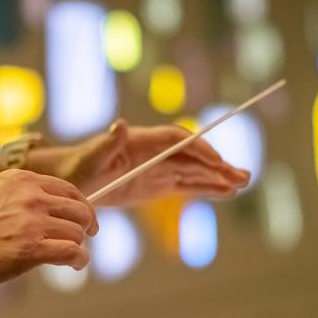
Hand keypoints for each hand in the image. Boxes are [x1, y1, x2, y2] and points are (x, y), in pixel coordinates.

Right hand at [0, 169, 97, 289]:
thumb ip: (19, 197)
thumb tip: (42, 210)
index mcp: (21, 180)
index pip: (68, 189)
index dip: (81, 206)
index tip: (83, 220)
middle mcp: (30, 196)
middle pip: (80, 210)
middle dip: (86, 226)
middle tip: (83, 239)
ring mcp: (31, 221)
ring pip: (77, 232)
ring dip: (78, 247)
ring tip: (71, 258)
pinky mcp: (30, 248)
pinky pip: (72, 252)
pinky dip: (79, 260)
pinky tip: (74, 265)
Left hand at [52, 120, 250, 205]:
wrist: (72, 182)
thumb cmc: (77, 168)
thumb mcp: (90, 158)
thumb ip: (106, 143)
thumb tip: (119, 124)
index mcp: (141, 141)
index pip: (176, 141)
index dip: (198, 149)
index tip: (216, 161)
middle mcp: (155, 153)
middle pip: (192, 156)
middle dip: (218, 165)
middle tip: (243, 175)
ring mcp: (158, 169)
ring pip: (195, 171)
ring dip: (219, 177)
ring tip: (244, 182)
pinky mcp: (158, 185)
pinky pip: (186, 185)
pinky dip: (206, 188)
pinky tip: (226, 192)